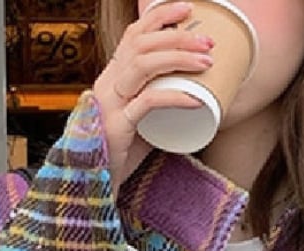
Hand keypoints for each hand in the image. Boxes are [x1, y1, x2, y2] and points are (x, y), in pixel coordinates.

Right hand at [92, 1, 214, 194]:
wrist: (95, 182)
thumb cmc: (121, 152)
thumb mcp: (141, 120)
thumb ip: (157, 105)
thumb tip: (195, 97)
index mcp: (113, 76)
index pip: (134, 35)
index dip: (159, 16)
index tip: (188, 9)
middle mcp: (109, 83)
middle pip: (142, 44)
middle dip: (178, 37)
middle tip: (208, 41)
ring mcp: (110, 103)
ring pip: (144, 65)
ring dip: (179, 59)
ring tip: (207, 61)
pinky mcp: (117, 126)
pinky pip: (148, 103)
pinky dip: (174, 97)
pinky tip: (195, 99)